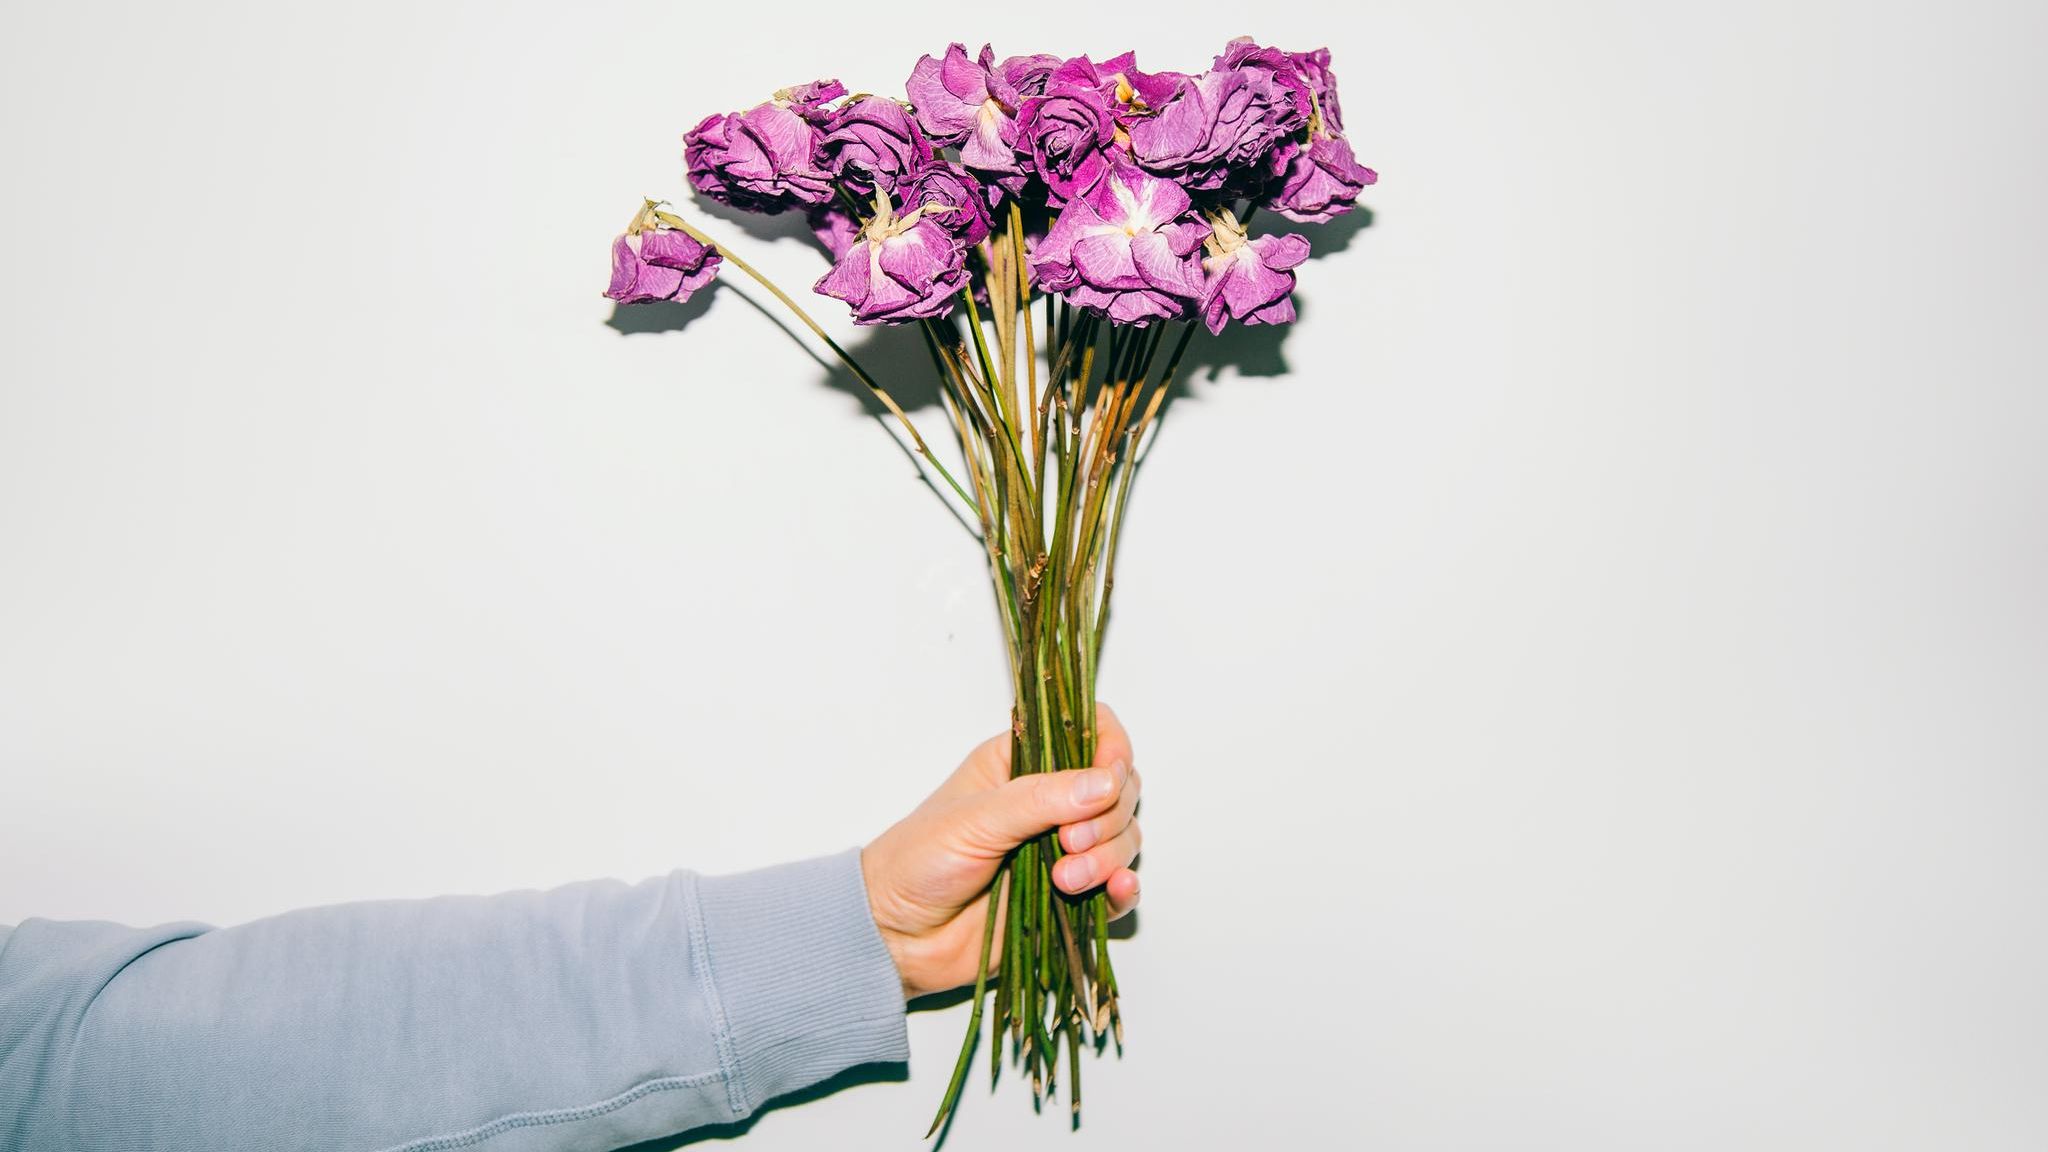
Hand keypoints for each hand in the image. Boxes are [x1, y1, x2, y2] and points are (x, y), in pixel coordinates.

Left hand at [861, 703, 1142, 1000]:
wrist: (897, 935)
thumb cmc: (917, 862)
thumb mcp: (973, 819)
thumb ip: (1040, 799)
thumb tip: (1104, 783)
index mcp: (1022, 763)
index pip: (1090, 731)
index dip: (1111, 749)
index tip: (1108, 776)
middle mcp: (1051, 802)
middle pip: (1119, 789)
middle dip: (1107, 816)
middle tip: (1067, 842)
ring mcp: (1064, 851)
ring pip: (1123, 838)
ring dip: (1109, 856)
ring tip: (1066, 880)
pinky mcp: (1073, 898)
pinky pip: (1119, 888)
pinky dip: (1125, 889)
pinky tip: (1117, 890)